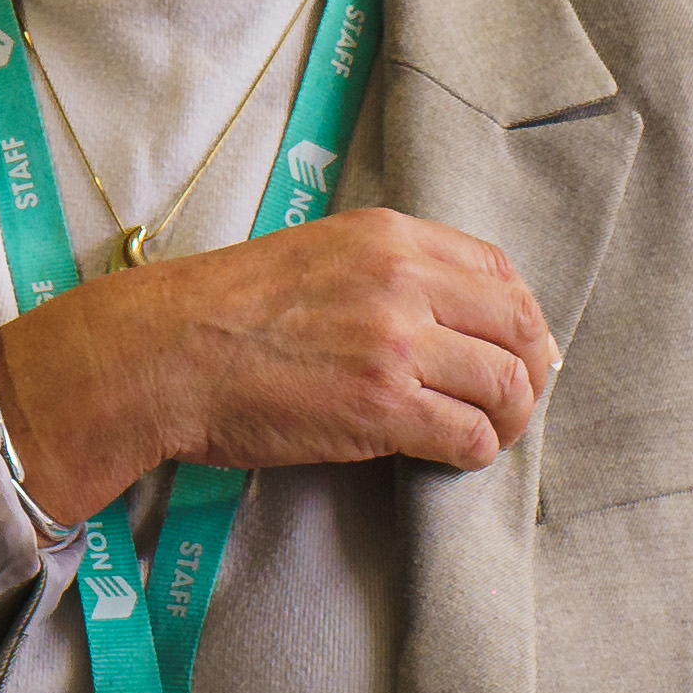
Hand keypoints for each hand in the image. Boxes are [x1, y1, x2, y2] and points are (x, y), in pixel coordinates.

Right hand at [0, 207, 557, 525]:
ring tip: (483, 433)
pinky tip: (449, 455)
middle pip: (519, 328)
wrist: (162, 354)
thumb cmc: (223, 311)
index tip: (512, 347)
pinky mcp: (382, 406)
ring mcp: (394, 343)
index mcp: (386, 237)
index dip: (520, 317)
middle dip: (530, 373)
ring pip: (506, 386)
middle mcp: (401, 280)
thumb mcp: (314, 256)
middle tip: (511, 402)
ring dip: (507, 419)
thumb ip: (384, 273)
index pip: (500, 270)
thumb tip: (452, 318)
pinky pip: (469, 435)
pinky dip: (473, 452)